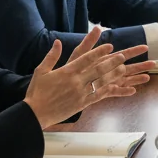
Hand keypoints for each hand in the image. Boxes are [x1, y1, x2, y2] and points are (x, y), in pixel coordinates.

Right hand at [24, 26, 154, 129]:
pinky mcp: (82, 104)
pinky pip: (98, 96)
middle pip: (98, 69)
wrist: (34, 115)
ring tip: (124, 68)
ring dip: (113, 74)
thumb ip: (51, 56)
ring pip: (101, 82)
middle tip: (123, 55)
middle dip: (112, 61)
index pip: (86, 59)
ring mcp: (80, 93)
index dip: (99, 52)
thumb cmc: (37, 92)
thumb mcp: (41, 71)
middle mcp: (76, 82)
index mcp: (66, 72)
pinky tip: (117, 86)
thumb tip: (58, 42)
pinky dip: (109, 90)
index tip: (109, 46)